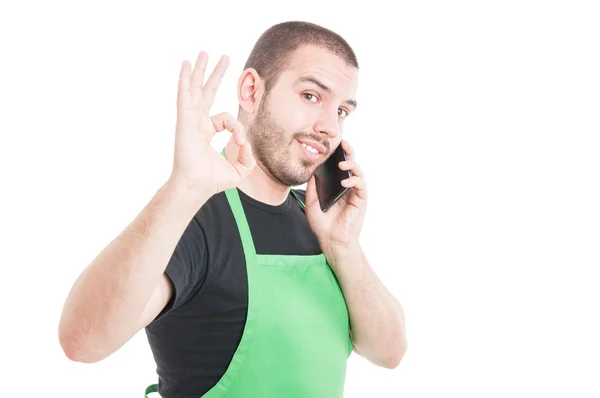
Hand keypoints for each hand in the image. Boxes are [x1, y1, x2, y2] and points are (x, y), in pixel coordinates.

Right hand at [169, 51, 255, 196]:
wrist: (197, 185)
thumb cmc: (213, 180)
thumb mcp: (239, 169)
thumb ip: (248, 158)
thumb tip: (248, 143)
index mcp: (206, 131)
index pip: (225, 119)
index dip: (237, 129)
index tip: (241, 144)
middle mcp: (196, 122)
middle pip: (206, 92)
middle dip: (214, 75)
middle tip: (222, 58)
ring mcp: (189, 119)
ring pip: (195, 89)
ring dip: (199, 70)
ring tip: (203, 53)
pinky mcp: (184, 119)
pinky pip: (185, 94)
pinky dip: (185, 79)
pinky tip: (186, 65)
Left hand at [305, 140, 367, 251]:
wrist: (330, 240)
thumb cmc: (322, 223)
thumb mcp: (312, 201)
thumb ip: (313, 186)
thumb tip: (312, 170)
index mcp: (336, 185)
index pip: (339, 166)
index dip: (338, 154)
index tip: (333, 144)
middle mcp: (347, 186)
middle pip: (351, 164)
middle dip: (349, 152)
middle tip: (344, 143)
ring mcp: (354, 192)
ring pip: (358, 172)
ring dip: (352, 165)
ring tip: (343, 164)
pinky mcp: (361, 200)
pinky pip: (361, 185)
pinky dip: (354, 180)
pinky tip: (345, 181)